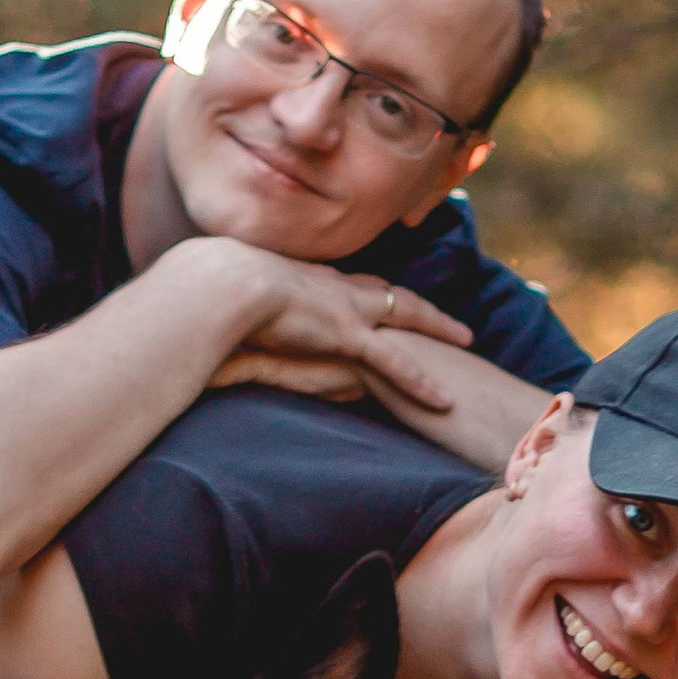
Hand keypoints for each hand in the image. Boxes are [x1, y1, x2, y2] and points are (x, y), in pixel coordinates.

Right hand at [192, 253, 467, 416]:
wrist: (220, 282)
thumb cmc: (211, 290)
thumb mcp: (230, 296)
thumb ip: (241, 309)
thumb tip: (231, 325)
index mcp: (307, 277)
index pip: (350, 282)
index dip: (370, 290)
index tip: (383, 295)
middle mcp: (335, 286)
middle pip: (389, 291)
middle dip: (417, 303)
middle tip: (442, 313)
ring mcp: (346, 307)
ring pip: (407, 316)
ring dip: (438, 327)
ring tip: (466, 339)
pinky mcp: (348, 334)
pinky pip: (396, 362)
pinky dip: (421, 382)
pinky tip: (444, 401)